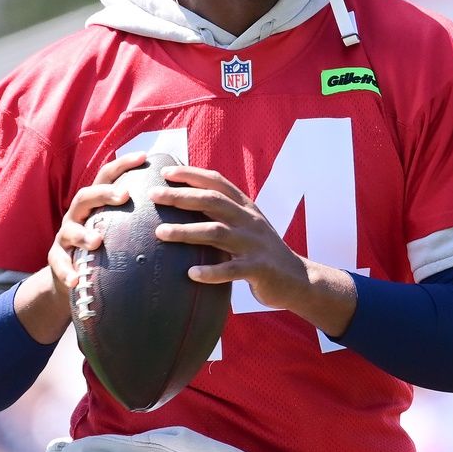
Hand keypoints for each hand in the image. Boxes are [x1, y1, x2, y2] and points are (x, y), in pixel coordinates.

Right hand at [45, 151, 152, 301]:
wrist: (74, 274)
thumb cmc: (107, 246)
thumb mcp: (120, 227)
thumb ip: (140, 214)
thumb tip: (181, 201)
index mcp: (94, 203)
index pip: (106, 177)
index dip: (123, 165)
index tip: (144, 157)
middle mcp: (77, 214)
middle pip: (85, 196)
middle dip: (103, 194)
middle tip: (124, 195)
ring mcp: (65, 236)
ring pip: (70, 230)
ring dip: (82, 234)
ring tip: (97, 241)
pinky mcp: (57, 258)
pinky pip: (58, 263)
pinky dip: (66, 271)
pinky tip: (75, 279)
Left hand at [152, 165, 354, 333]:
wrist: (299, 279)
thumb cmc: (261, 253)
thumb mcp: (246, 227)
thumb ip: (223, 215)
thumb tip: (186, 205)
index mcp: (246, 208)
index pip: (217, 182)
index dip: (191, 174)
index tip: (165, 172)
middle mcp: (250, 220)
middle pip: (213, 201)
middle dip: (181, 196)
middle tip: (154, 195)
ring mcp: (254, 244)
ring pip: (217, 232)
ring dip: (186, 232)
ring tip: (160, 233)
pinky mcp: (259, 269)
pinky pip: (232, 270)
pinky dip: (211, 272)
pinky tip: (191, 274)